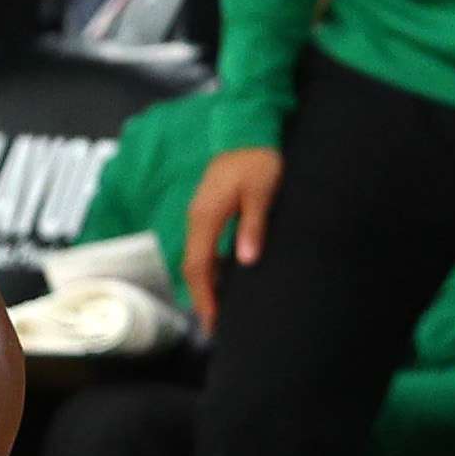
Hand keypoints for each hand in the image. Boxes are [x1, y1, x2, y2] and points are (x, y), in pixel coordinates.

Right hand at [181, 143, 278, 327]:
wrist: (248, 129)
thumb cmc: (257, 158)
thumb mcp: (261, 191)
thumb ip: (252, 225)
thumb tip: (245, 260)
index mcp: (206, 215)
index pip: (199, 266)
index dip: (204, 296)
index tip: (213, 321)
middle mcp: (197, 217)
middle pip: (193, 267)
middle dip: (202, 297)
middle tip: (215, 325)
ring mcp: (200, 214)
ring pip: (197, 257)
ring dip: (205, 284)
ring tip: (219, 309)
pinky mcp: (209, 211)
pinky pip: (204, 246)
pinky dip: (210, 267)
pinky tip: (224, 279)